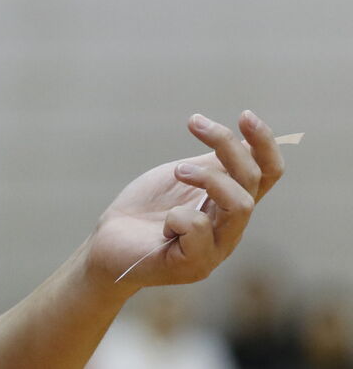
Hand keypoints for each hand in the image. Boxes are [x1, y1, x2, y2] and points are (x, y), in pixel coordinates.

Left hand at [85, 110, 284, 293]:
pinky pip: (200, 230)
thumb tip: (245, 138)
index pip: (268, 173)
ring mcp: (216, 249)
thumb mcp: (183, 177)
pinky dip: (179, 217)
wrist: (110, 243)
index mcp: (231, 203)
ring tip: (178, 171)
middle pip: (252, 180)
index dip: (265, 143)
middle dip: (226, 144)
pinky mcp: (193, 265)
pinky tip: (164, 227)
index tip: (245, 114)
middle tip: (194, 123)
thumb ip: (213, 164)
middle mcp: (232, 227)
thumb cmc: (147, 210)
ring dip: (208, 178)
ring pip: (240, 205)